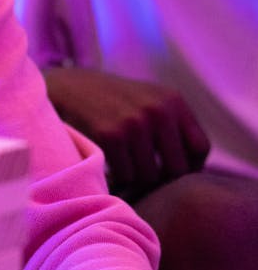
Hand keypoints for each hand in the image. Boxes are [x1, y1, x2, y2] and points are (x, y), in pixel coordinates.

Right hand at [43, 66, 209, 197]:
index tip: (170, 172)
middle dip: (162, 179)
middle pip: (177, 168)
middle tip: (145, 180)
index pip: (200, 148)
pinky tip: (110, 170)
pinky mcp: (110, 135)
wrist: (69, 88)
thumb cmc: (112, 102)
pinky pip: (126, 176)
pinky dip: (118, 180)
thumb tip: (194, 168)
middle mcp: (158, 110)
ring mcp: (134, 123)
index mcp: (173, 101)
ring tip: (125, 173)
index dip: (189, 167)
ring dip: (137, 181)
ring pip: (150, 176)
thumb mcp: (149, 100)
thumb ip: (174, 126)